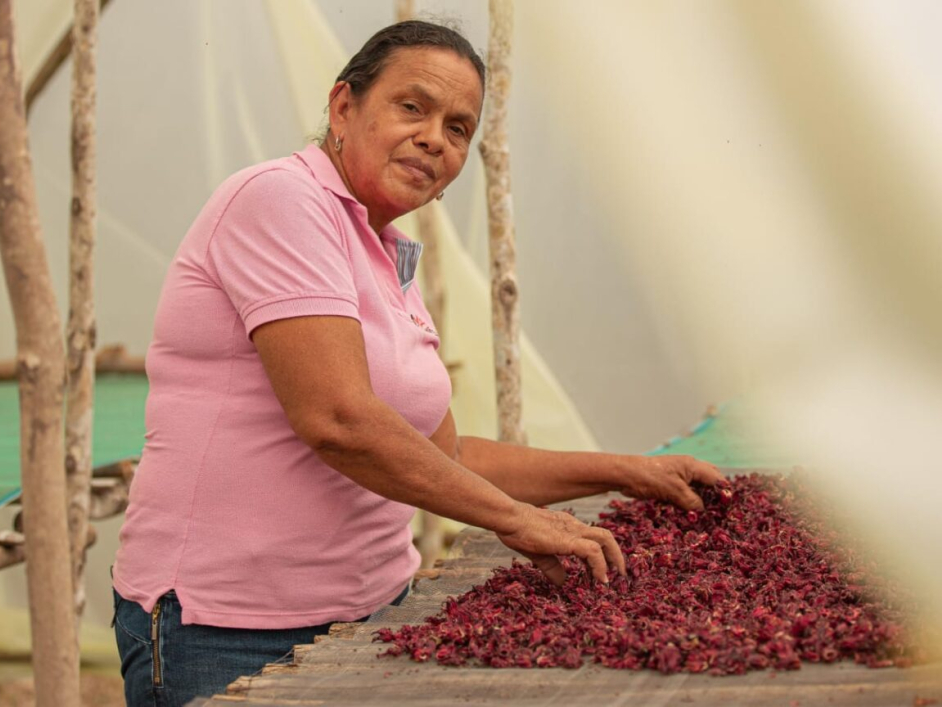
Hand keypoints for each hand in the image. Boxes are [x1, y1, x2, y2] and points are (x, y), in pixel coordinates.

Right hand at [496, 502, 625, 585]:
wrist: (508, 518)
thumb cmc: (517, 531)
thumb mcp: (538, 553)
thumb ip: (552, 567)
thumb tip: (562, 583)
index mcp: (568, 527)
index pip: (593, 538)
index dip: (602, 555)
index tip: (603, 572)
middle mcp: (574, 526)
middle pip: (605, 536)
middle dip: (616, 555)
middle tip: (619, 574)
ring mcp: (572, 531)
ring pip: (605, 539)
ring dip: (614, 559)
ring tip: (612, 578)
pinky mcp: (568, 539)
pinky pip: (593, 551)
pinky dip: (600, 565)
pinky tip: (599, 578)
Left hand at [618, 455, 725, 510]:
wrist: (626, 476)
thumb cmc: (650, 478)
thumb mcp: (675, 491)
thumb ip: (693, 501)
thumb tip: (703, 511)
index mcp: (693, 466)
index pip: (717, 478)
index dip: (724, 492)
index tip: (728, 509)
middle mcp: (688, 469)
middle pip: (709, 482)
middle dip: (715, 496)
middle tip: (718, 513)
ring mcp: (679, 477)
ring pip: (697, 489)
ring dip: (701, 501)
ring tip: (706, 517)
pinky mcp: (670, 485)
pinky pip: (685, 494)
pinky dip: (688, 503)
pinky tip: (690, 514)